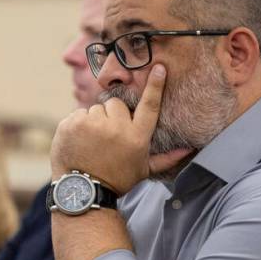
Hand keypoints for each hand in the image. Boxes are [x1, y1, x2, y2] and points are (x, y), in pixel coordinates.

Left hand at [50, 64, 189, 193]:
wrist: (83, 191)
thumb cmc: (116, 180)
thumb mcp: (143, 171)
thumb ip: (166, 158)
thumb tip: (189, 149)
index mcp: (136, 136)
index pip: (149, 105)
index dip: (155, 85)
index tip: (158, 68)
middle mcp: (116, 127)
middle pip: (116, 104)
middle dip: (113, 115)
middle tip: (108, 137)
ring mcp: (91, 124)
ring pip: (95, 108)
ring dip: (94, 121)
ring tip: (92, 142)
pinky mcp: (71, 124)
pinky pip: (77, 113)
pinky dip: (77, 125)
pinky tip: (79, 142)